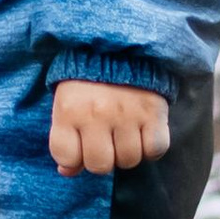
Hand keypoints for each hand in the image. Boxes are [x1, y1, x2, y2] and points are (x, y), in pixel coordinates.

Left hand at [49, 81, 170, 174]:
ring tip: (123, 132)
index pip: (67, 158)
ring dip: (126, 152)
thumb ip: (64, 139)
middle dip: (101, 159)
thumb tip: (66, 172)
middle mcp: (97, 113)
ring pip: (129, 161)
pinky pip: (155, 150)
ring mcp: (127, 113)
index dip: (73, 157)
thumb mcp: (66, 104)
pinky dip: (151, 147)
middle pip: (100, 166)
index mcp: (69, 110)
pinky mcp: (154, 112)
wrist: (120, 46)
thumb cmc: (87, 81)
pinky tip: (143, 132)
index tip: (79, 143)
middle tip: (104, 140)